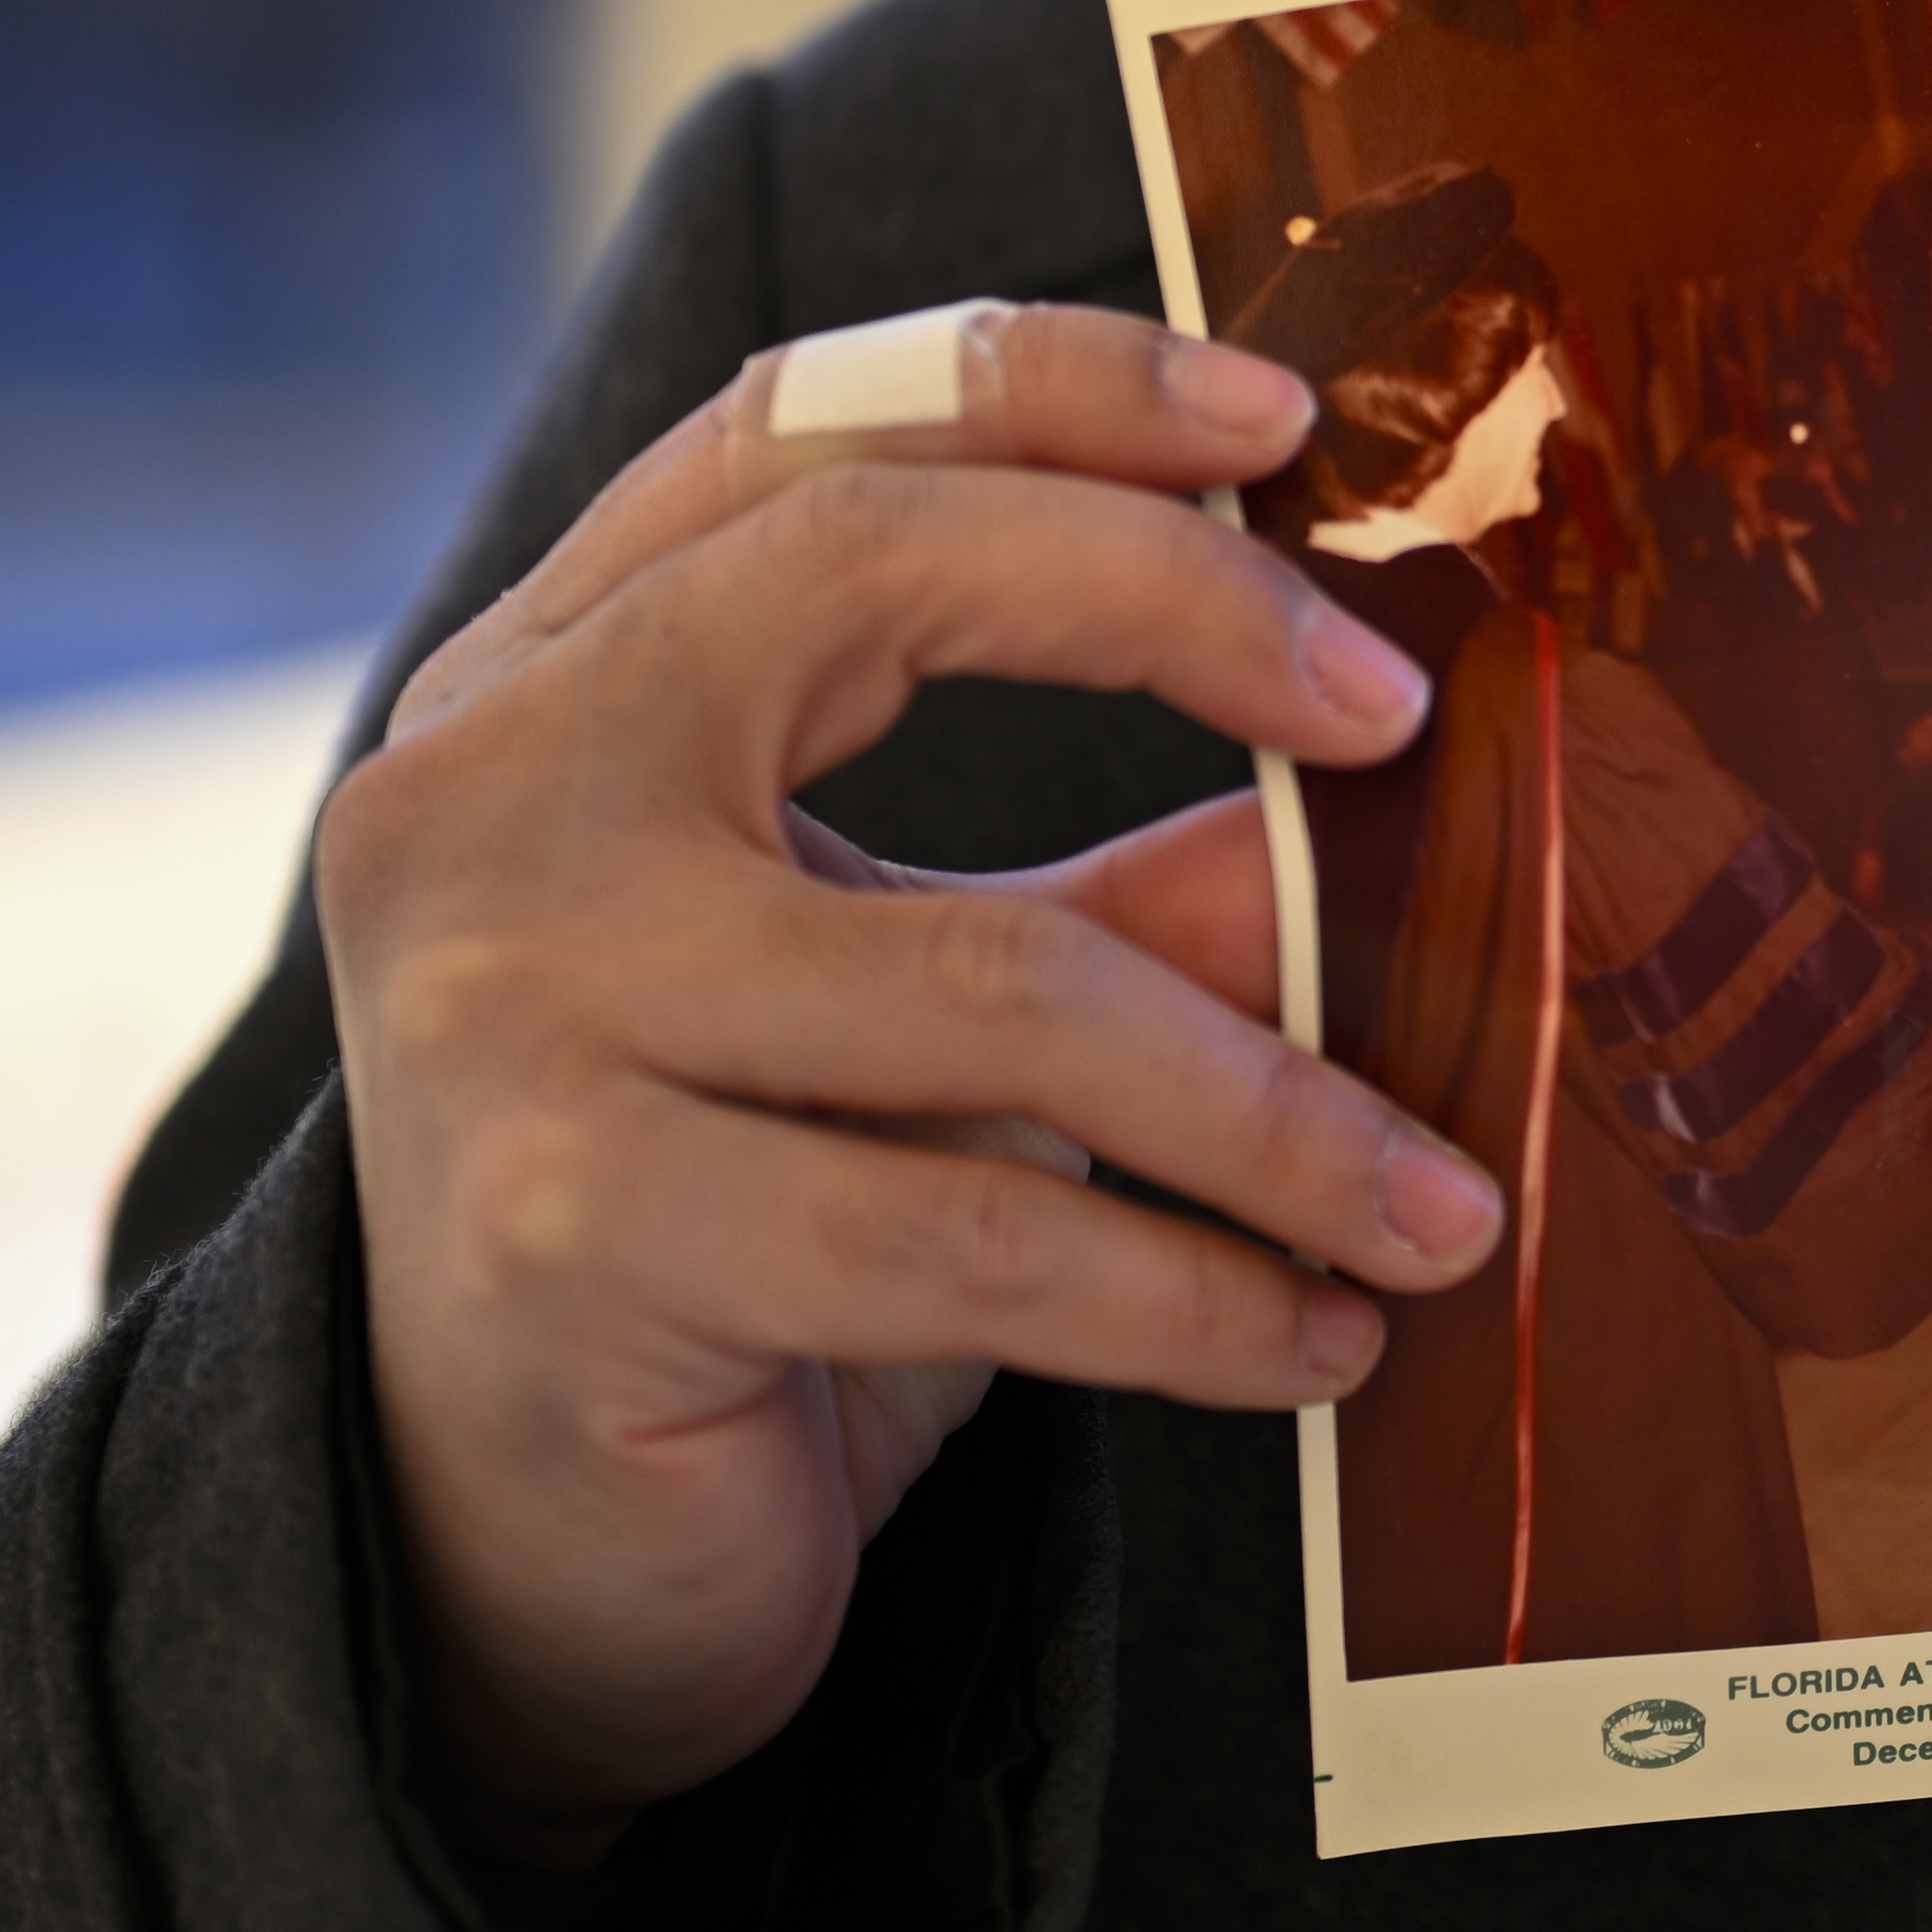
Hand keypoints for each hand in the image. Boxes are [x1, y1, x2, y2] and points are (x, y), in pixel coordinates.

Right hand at [322, 303, 1509, 1860]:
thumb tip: (1399, 784)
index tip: (1283, 419)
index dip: (1049, 385)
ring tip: (1445, 1200)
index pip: (803, 425)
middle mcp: (486, 795)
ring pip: (995, 980)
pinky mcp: (568, 1230)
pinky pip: (972, 1238)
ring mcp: (501, 1005)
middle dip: (1178, 612)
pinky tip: (1322, 1337)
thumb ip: (1140, 880)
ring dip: (1277, 1109)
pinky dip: (1195, 1297)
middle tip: (1401, 717)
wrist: (520, 1545)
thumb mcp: (943, 1005)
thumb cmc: (750, 1221)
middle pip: (865, 571)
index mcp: (551, 679)